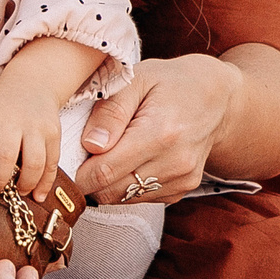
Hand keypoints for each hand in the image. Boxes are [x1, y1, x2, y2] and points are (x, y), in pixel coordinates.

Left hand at [0, 83, 64, 200]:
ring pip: (34, 161)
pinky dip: (46, 183)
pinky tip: (38, 195)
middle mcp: (13, 121)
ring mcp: (35, 127)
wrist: (32, 85)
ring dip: (26, 182)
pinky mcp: (54, 134)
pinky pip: (52, 163)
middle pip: (6, 153)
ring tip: (17, 192)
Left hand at [75, 54, 242, 204]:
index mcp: (160, 133)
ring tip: (106, 154)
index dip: (76, 172)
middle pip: (110, 191)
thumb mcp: (136, 79)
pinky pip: (141, 198)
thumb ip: (110, 111)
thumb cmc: (170, 82)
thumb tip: (90, 145)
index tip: (62, 161)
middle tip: (79, 157)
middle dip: (87, 179)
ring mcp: (183, 179)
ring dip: (106, 183)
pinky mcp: (184, 189)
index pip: (103, 171)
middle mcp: (176, 162)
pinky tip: (129, 160)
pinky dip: (126, 185)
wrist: (217, 97)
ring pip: (124, 198)